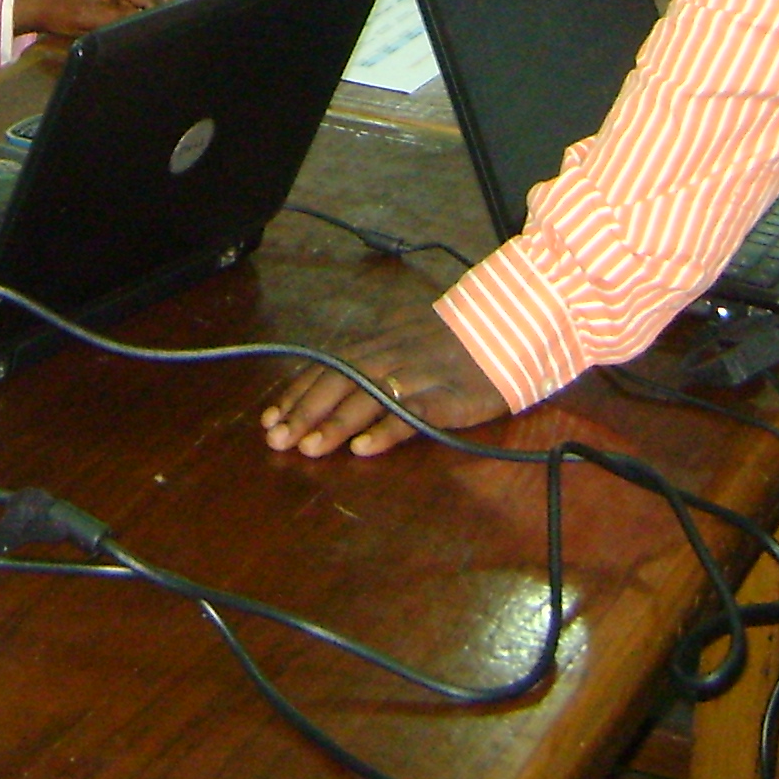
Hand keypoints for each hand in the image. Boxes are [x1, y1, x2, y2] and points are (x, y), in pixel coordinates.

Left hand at [12, 0, 172, 40]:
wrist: (39, 3)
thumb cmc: (60, 10)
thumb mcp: (92, 19)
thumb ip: (123, 20)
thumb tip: (148, 27)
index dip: (158, 19)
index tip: (161, 38)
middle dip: (160, 14)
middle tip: (159, 37)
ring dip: (153, 11)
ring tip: (149, 32)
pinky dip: (145, 9)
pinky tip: (138, 23)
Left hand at [259, 302, 509, 459]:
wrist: (509, 329)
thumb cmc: (453, 341)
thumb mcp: (403, 342)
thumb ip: (370, 360)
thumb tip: (327, 382)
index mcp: (376, 343)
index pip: (325, 367)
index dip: (295, 394)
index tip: (269, 418)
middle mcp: (389, 355)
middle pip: (337, 383)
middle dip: (303, 412)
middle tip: (276, 439)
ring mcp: (416, 375)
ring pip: (366, 398)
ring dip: (334, 424)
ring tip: (307, 448)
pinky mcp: (444, 397)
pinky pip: (410, 415)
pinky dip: (385, 431)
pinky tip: (363, 449)